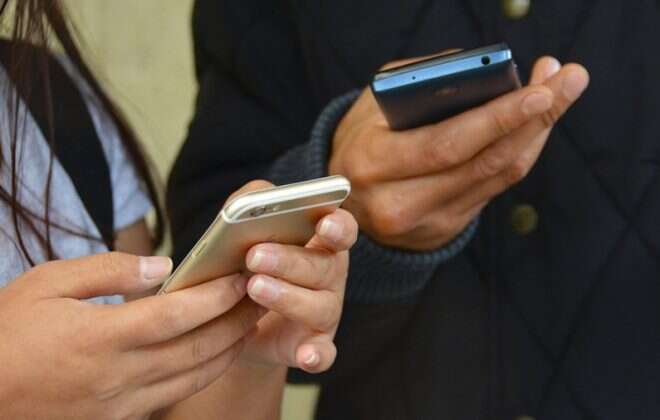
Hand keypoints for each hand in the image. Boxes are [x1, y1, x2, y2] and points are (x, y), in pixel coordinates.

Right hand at [0, 253, 261, 418]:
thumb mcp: (46, 284)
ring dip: (228, 350)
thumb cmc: (6, 333)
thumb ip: (108, 271)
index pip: (179, 314)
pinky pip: (173, 397)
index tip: (241, 278)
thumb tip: (161, 267)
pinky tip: (213, 355)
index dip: (217, 296)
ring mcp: (121, 405)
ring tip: (249, 324)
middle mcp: (119, 375)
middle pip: (198, 348)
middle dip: (237, 322)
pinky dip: (202, 374)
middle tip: (261, 297)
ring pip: (193, 378)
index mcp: (102, 337)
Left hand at [227, 181, 357, 373]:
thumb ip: (251, 203)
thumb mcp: (244, 230)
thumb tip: (256, 196)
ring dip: (289, 297)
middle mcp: (331, 277)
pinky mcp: (314, 346)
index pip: (342, 229)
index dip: (337, 226)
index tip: (323, 224)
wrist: (233, 319)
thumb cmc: (246, 264)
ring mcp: (326, 313)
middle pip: (324, 266)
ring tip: (254, 287)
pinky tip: (306, 356)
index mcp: (321, 243)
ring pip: (320, 306)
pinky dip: (317, 355)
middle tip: (255, 256)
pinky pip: (323, 353)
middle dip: (290, 260)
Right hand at [329, 54, 588, 250]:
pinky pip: (494, 188)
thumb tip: (483, 72)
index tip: (538, 91)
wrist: (344, 201)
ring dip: (536, 134)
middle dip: (534, 119)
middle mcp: (398, 202)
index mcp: (373, 163)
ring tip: (560, 93)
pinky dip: (520, 154)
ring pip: (497, 176)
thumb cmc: (362, 140)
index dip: (496, 120)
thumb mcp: (372, 104)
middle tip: (569, 80)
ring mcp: (425, 222)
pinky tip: (536, 126)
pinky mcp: (445, 229)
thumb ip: (419, 82)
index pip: (445, 144)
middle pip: (483, 162)